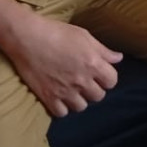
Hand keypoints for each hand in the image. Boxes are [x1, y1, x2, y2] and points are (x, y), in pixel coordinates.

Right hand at [2, 13, 122, 116]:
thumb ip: (103, 50)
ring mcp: (65, 91)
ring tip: (72, 89)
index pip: (112, 81)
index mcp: (93, 64)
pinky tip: (59, 96)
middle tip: (85, 81)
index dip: (108, 78)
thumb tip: (118, 58)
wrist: (28, 38)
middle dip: (94, 89)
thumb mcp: (84, 36)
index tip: (100, 74)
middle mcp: (81, 80)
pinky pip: (62, 113)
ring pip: (81, 107)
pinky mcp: (48, 98)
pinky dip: (62, 107)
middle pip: (98, 96)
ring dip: (79, 99)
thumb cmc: (57, 32)